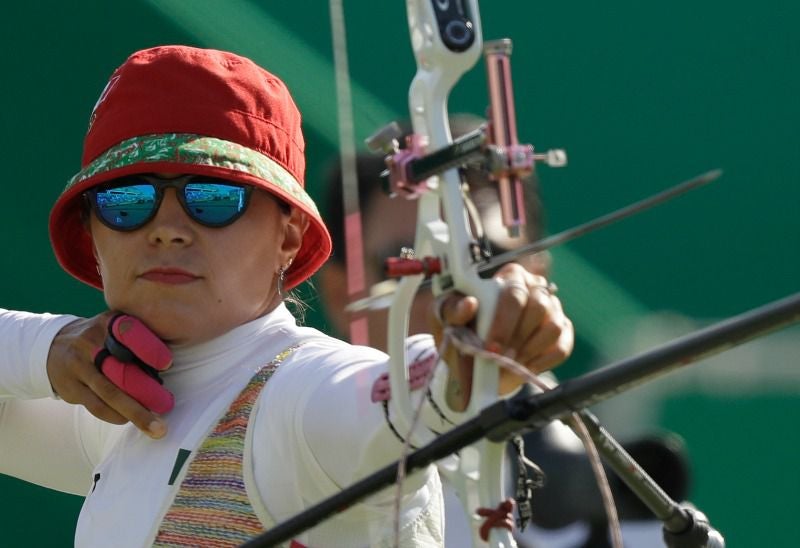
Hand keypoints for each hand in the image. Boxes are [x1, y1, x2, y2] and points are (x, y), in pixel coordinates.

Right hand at [47, 312, 169, 438]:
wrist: (53, 346)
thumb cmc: (100, 338)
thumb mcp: (115, 326)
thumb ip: (138, 336)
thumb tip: (170, 363)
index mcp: (108, 324)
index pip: (130, 334)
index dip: (150, 349)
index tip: (168, 364)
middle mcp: (90, 343)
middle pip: (121, 370)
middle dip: (147, 392)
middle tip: (168, 405)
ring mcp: (78, 366)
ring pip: (110, 394)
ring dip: (136, 414)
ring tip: (157, 428)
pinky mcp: (70, 387)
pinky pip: (96, 406)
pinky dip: (116, 416)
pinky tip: (129, 420)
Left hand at [431, 263, 573, 410]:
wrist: (472, 360)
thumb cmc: (460, 330)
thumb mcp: (446, 318)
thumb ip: (452, 309)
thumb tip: (469, 304)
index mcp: (508, 277)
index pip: (514, 292)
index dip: (504, 322)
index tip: (490, 347)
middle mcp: (534, 288)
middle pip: (539, 307)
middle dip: (517, 338)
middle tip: (500, 358)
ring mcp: (552, 309)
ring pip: (553, 327)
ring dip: (529, 350)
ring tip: (508, 363)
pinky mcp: (562, 332)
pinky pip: (562, 347)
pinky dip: (541, 361)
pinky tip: (523, 367)